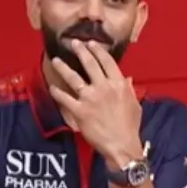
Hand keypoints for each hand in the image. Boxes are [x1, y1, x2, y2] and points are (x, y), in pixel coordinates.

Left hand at [47, 40, 143, 161]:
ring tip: (55, 60)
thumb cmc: (129, 126)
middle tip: (74, 43)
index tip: (91, 43)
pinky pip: (64, 98)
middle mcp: (104, 88)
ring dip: (63, 68)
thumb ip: (128, 90)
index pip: (107, 62)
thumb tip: (127, 78)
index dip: (98, 51)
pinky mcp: (79, 111)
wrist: (121, 144)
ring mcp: (90, 99)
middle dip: (81, 51)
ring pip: (74, 78)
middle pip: (90, 65)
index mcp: (119, 85)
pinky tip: (52, 87)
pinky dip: (57, 92)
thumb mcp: (134, 104)